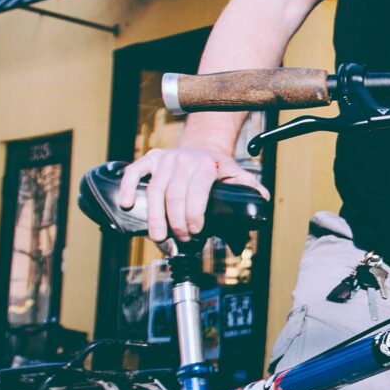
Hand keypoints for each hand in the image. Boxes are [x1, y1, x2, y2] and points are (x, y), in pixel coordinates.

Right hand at [117, 144, 267, 243]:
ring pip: (154, 189)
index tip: (195, 233)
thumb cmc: (219, 169)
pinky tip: (127, 204)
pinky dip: (128, 187)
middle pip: (174, 195)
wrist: (203, 148)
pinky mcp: (151, 159)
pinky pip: (134, 171)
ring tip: (159, 237)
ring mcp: (165, 159)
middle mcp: (184, 160)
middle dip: (176, 222)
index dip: (193, 215)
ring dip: (155, 216)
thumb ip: (251, 191)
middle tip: (181, 240)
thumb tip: (262, 204)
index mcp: (206, 165)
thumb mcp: (238, 177)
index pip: (196, 192)